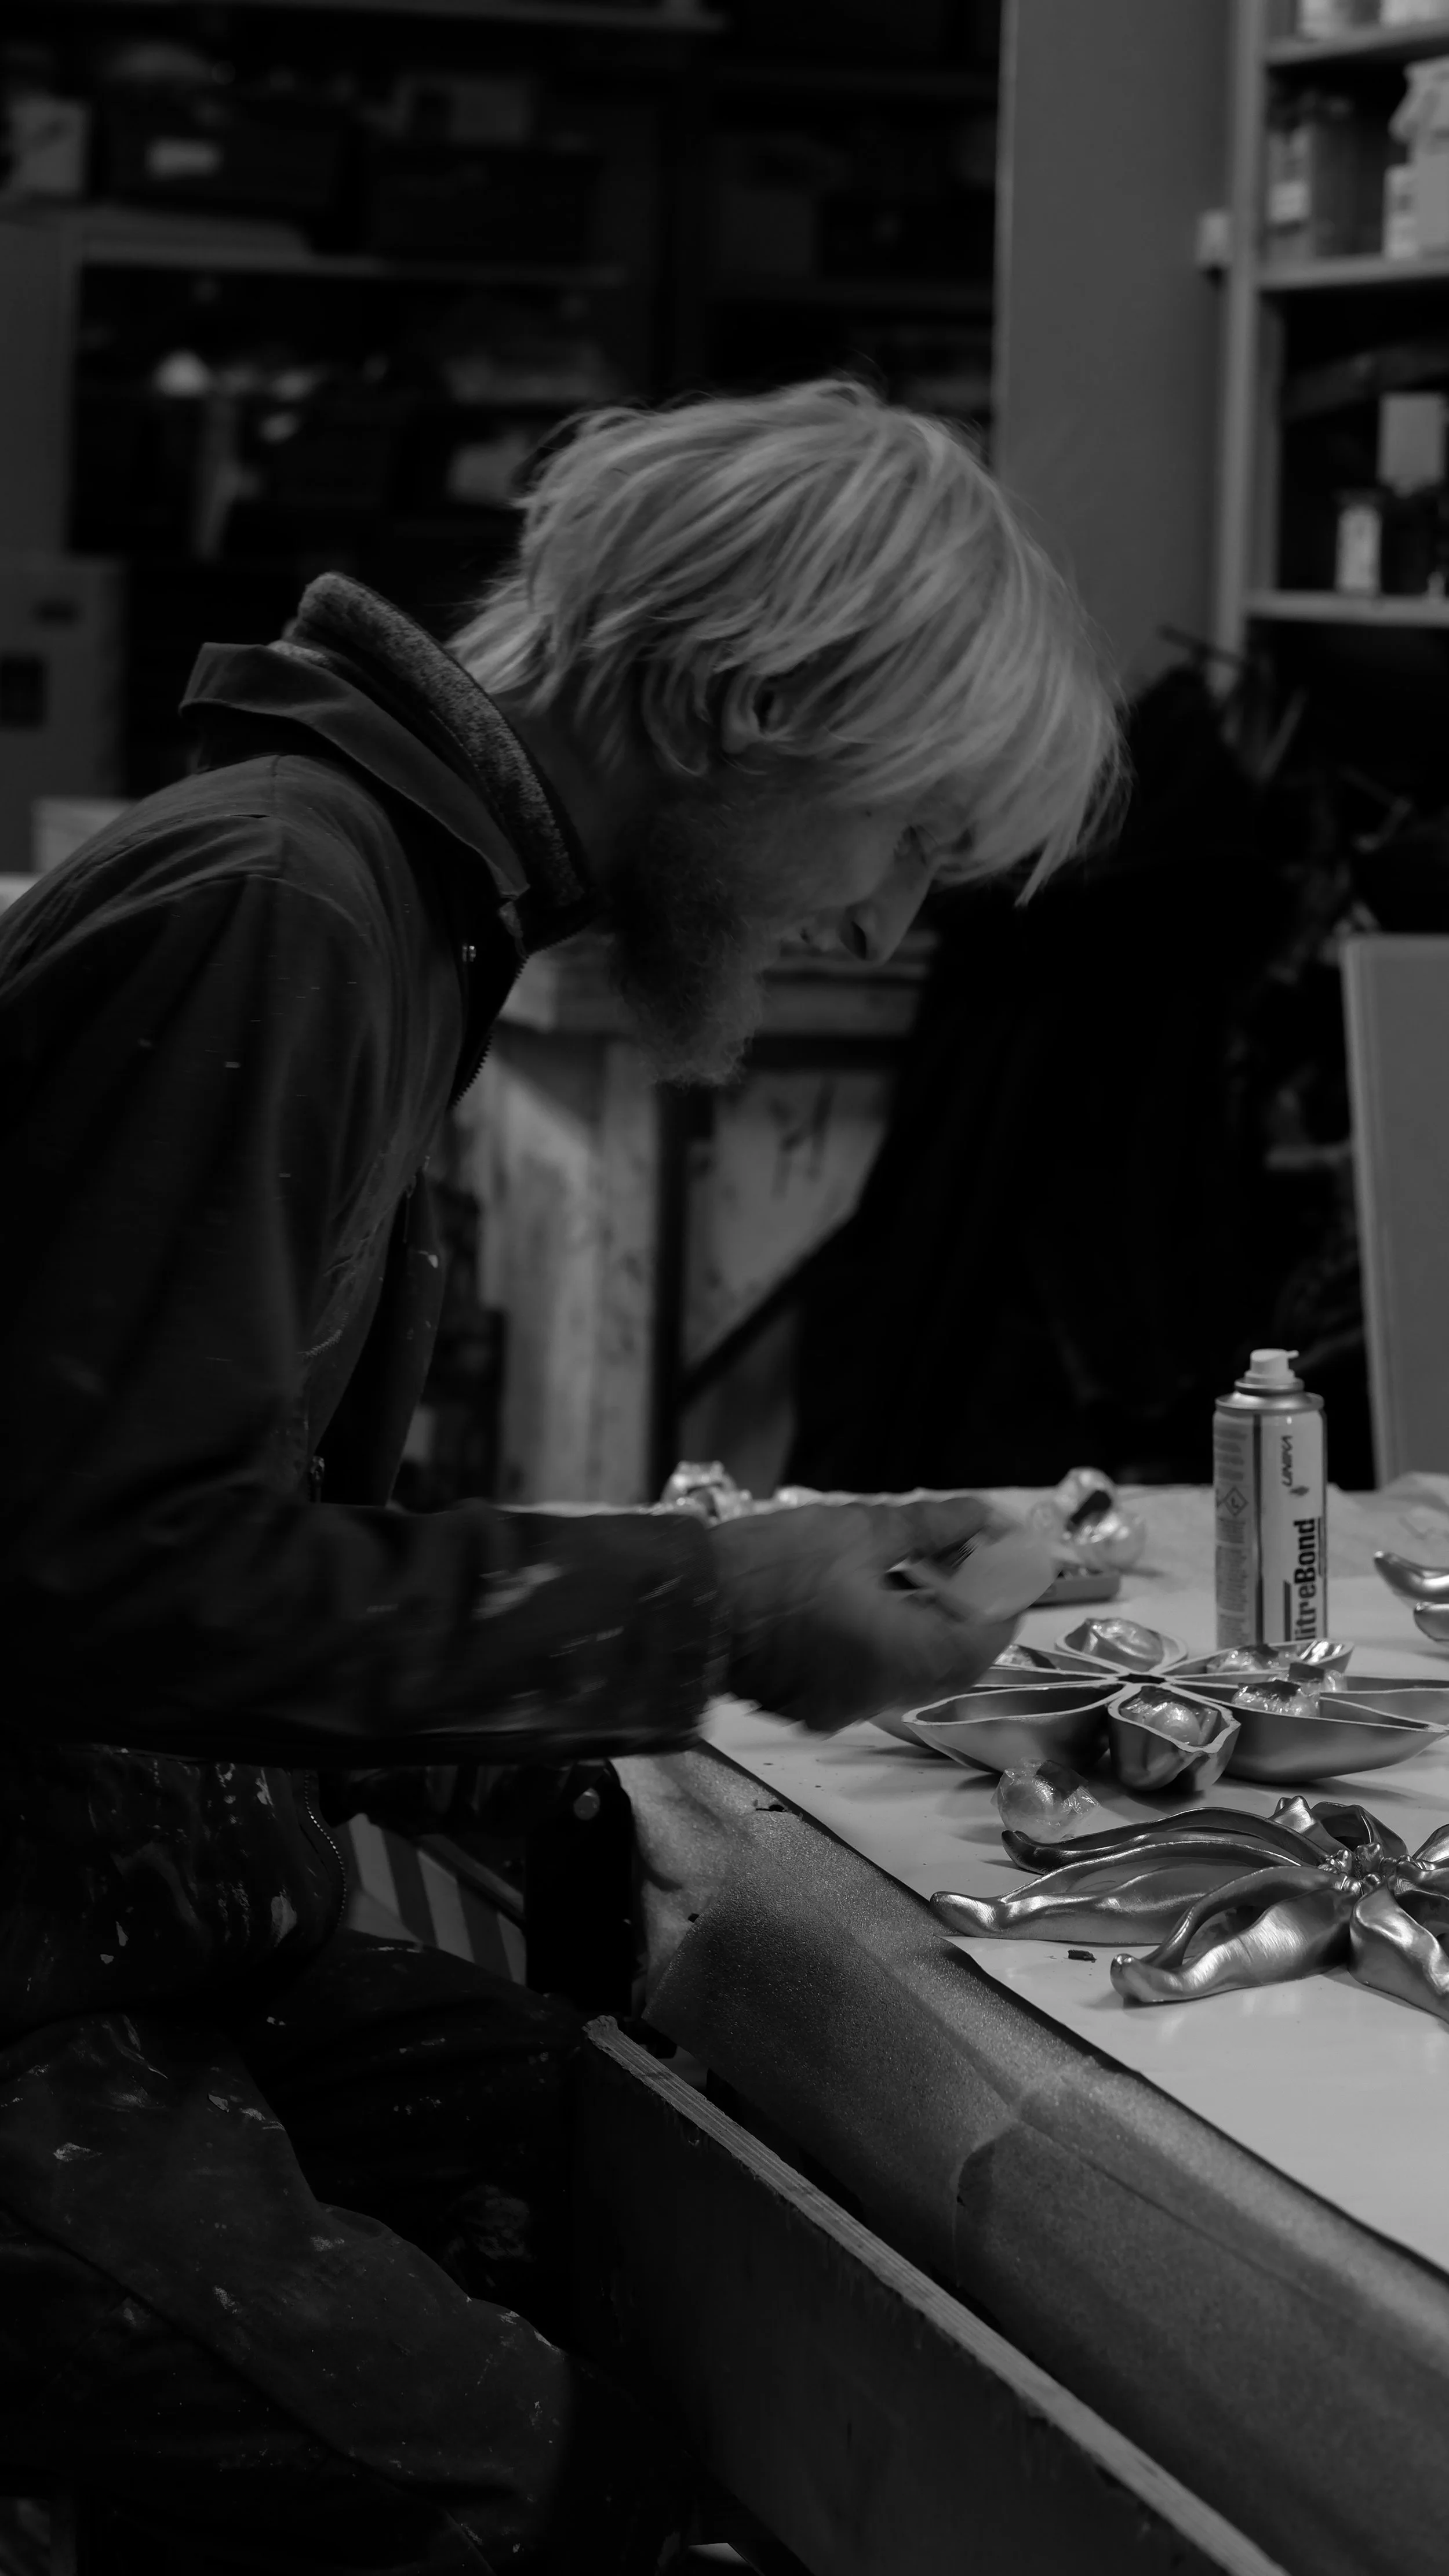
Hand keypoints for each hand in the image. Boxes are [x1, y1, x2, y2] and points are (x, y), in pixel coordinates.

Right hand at [708, 1494, 1037, 1732]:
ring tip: (915, 1570)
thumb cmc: (770, 1565)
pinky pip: (873, 1679)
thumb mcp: (857, 1530)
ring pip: (913, 1672)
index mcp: (902, 1656)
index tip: (1000, 1557)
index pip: (988, 1639)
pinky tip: (871, 1598)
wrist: (685, 1609)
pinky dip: (888, 1643)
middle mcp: (882, 1695)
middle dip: (965, 1610)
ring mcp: (846, 1708)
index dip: (1004, 1596)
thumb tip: (978, 1515)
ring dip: (926, 1626)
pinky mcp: (814, 1707)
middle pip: (953, 1661)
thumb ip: (929, 1527)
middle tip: (960, 1559)